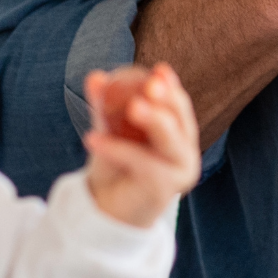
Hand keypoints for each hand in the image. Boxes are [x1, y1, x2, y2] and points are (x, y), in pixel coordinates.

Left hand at [82, 62, 201, 226]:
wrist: (109, 208)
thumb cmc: (115, 166)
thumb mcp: (109, 132)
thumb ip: (104, 108)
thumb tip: (95, 77)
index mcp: (178, 132)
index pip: (178, 105)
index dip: (171, 86)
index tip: (159, 68)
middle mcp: (185, 150)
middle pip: (180, 120)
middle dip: (167, 100)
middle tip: (150, 85)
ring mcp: (180, 171)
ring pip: (169, 141)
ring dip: (152, 121)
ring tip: (132, 106)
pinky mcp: (167, 190)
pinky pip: (143, 163)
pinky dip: (118, 149)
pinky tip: (92, 139)